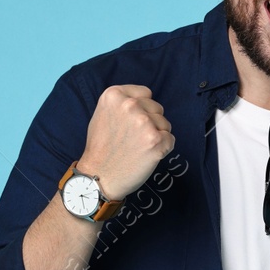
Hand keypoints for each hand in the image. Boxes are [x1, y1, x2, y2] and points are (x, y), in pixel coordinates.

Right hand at [78, 85, 174, 199]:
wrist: (99, 176)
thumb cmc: (102, 147)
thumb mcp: (103, 113)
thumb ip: (123, 103)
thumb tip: (145, 101)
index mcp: (114, 95)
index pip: (145, 93)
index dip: (142, 109)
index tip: (130, 122)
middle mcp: (129, 105)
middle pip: (157, 108)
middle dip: (150, 122)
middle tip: (132, 139)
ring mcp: (143, 123)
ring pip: (165, 124)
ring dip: (156, 136)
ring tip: (137, 148)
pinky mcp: (155, 141)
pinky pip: (170, 140)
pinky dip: (162, 149)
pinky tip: (146, 155)